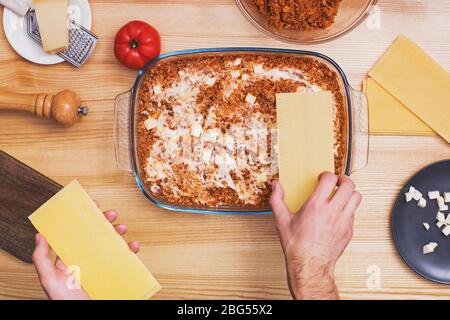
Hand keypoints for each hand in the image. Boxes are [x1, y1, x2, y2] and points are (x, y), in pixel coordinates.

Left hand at [32, 209, 139, 299]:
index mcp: (71, 262)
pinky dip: (131, 251)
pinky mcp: (116, 275)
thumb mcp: (50, 282)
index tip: (92, 207)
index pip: (78, 235)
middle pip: (97, 236)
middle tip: (111, 214)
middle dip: (105, 222)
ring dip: (119, 234)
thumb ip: (42, 260)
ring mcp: (102, 268)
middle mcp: (87, 263)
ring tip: (122, 228)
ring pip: (113, 244)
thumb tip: (40, 236)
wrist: (91, 316)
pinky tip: (133, 247)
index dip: (85, 220)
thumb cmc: (67, 304)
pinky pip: (126, 260)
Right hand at [269, 172, 360, 299]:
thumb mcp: (281, 220)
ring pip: (357, 197)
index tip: (322, 177)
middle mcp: (332, 211)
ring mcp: (343, 221)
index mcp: (316, 206)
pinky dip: (349, 208)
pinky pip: (354, 212)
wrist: (309, 265)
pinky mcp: (349, 230)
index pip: (329, 179)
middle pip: (349, 185)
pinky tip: (339, 212)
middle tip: (337, 181)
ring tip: (342, 194)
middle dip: (343, 179)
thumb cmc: (296, 245)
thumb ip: (277, 200)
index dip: (326, 174)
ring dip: (350, 192)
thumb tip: (276, 186)